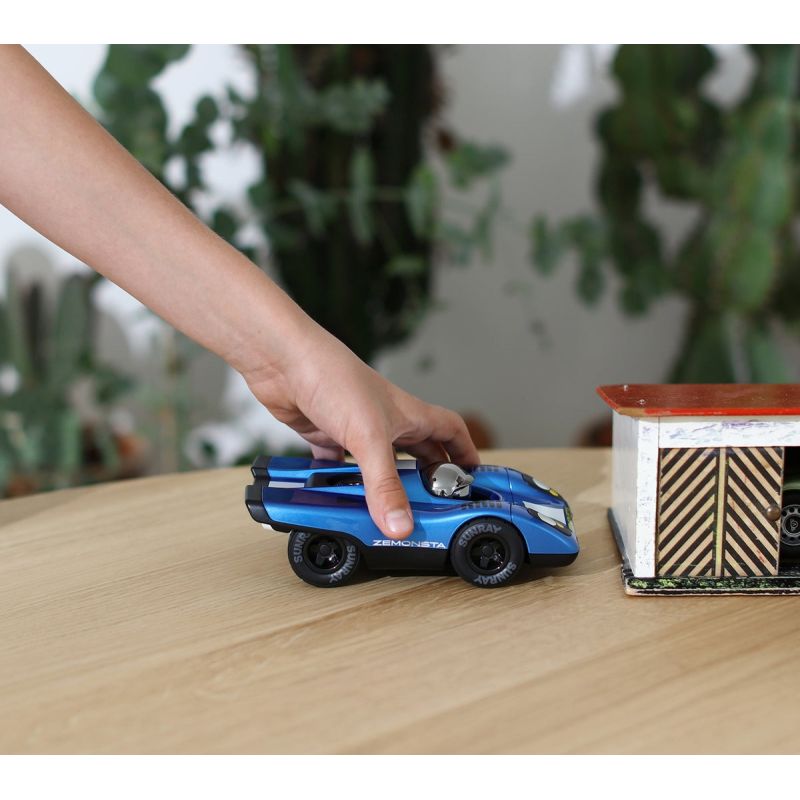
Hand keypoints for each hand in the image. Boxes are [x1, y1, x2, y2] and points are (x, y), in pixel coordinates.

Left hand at [242, 324, 479, 539]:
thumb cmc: (334, 377)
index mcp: (409, 415)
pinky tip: (339, 498)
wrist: (284, 360)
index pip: (451, 432)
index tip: (475, 479)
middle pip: (419, 452)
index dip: (466, 453)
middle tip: (434, 507)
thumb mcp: (369, 438)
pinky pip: (339, 465)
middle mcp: (387, 421)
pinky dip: (341, 481)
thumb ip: (385, 485)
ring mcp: (356, 428)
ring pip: (379, 463)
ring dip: (384, 484)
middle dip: (429, 478)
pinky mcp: (327, 435)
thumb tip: (401, 525)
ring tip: (388, 511)